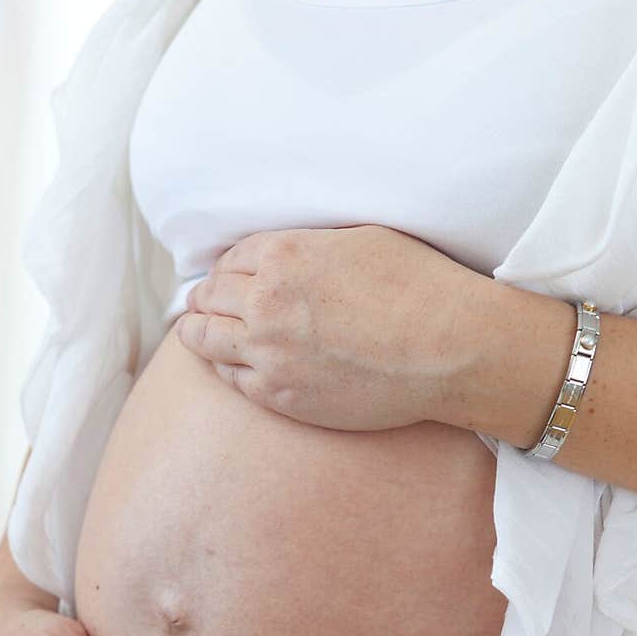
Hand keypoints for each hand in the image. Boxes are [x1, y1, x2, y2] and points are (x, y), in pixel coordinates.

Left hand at [174, 224, 487, 430]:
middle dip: (205, 298)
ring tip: (192, 331)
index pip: (232, 260)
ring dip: (197, 332)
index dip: (225, 268)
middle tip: (198, 304)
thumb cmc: (418, 287)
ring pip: (207, 340)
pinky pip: (232, 380)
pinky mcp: (280, 395)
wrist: (445, 350)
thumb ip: (310, 247)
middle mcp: (264, 303)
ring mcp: (268, 353)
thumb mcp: (360, 240)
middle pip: (211, 298)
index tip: (222, 276)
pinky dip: (223, 368)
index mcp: (283, 256)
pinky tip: (223, 366)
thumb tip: (289, 255)